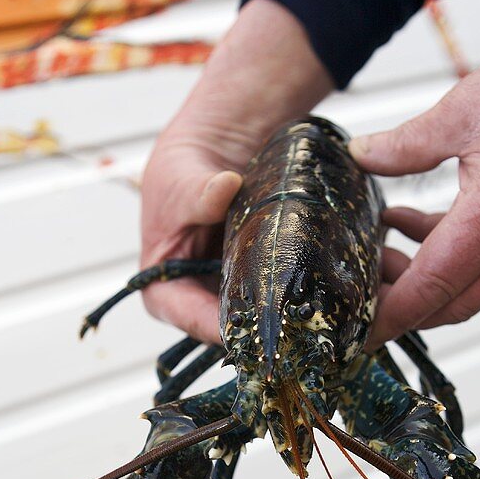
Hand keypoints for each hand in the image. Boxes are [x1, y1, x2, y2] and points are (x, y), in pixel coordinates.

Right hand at [141, 0, 332, 342]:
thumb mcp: (184, 177)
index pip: (185, 316)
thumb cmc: (185, 167)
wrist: (219, 147)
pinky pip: (273, 299)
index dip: (213, 325)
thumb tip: (223, 188)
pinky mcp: (256, 283)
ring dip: (277, 318)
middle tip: (288, 331)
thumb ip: (199, 191)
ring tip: (307, 319)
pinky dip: (291, 299)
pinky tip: (316, 298)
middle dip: (254, 330)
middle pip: (222, 327)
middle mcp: (196, 298)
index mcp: (163, 286)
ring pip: (252, 318)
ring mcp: (228, 293)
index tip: (246, 328)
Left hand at [349, 34, 479, 347]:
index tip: (358, 333)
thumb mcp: (461, 111)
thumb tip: (361, 156)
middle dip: (402, 306)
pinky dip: (443, 253)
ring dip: (421, 279)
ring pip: (466, 286)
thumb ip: (405, 145)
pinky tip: (405, 221)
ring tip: (377, 248)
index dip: (390, 314)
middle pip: (450, 304)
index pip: (432, 287)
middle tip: (358, 288)